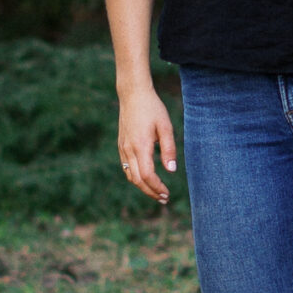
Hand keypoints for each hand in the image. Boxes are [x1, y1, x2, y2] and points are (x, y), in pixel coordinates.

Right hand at [118, 85, 177, 202]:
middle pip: (137, 180)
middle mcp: (129, 149)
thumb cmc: (152, 108)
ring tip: (156, 191)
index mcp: (141, 146)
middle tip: (164, 198)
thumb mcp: (165, 126)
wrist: (132, 94)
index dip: (156, 187)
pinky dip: (135, 177)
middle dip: (150, 192)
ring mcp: (123, 147)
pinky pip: (126, 167)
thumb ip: (169, 149)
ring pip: (130, 175)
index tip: (167, 193)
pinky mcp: (121, 144)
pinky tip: (146, 178)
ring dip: (143, 186)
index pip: (147, 175)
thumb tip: (171, 170)